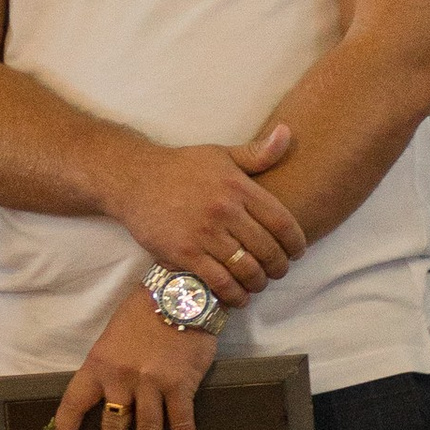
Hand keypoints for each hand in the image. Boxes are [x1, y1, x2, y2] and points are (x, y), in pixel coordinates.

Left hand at [47, 281, 219, 429]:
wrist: (179, 290)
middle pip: (114, 427)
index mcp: (98, 365)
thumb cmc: (143, 312)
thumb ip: (107, 368)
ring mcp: (153, 383)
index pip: (74, 403)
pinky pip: (182, 423)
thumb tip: (104, 399)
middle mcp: (122, 378)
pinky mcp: (181, 385)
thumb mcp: (112, 337)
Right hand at [109, 124, 299, 304]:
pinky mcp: (184, 253)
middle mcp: (224, 210)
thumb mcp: (220, 154)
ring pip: (246, 270)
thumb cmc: (181, 168)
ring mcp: (204, 234)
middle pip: (268, 250)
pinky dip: (234, 294)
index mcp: (238, 187)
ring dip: (258, 283)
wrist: (133, 179)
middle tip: (278, 272)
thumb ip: (257, 153)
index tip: (296, 252)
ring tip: (257, 283)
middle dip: (279, 267)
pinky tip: (238, 296)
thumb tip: (288, 133)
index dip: (296, 243)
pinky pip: (219, 282)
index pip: (282, 222)